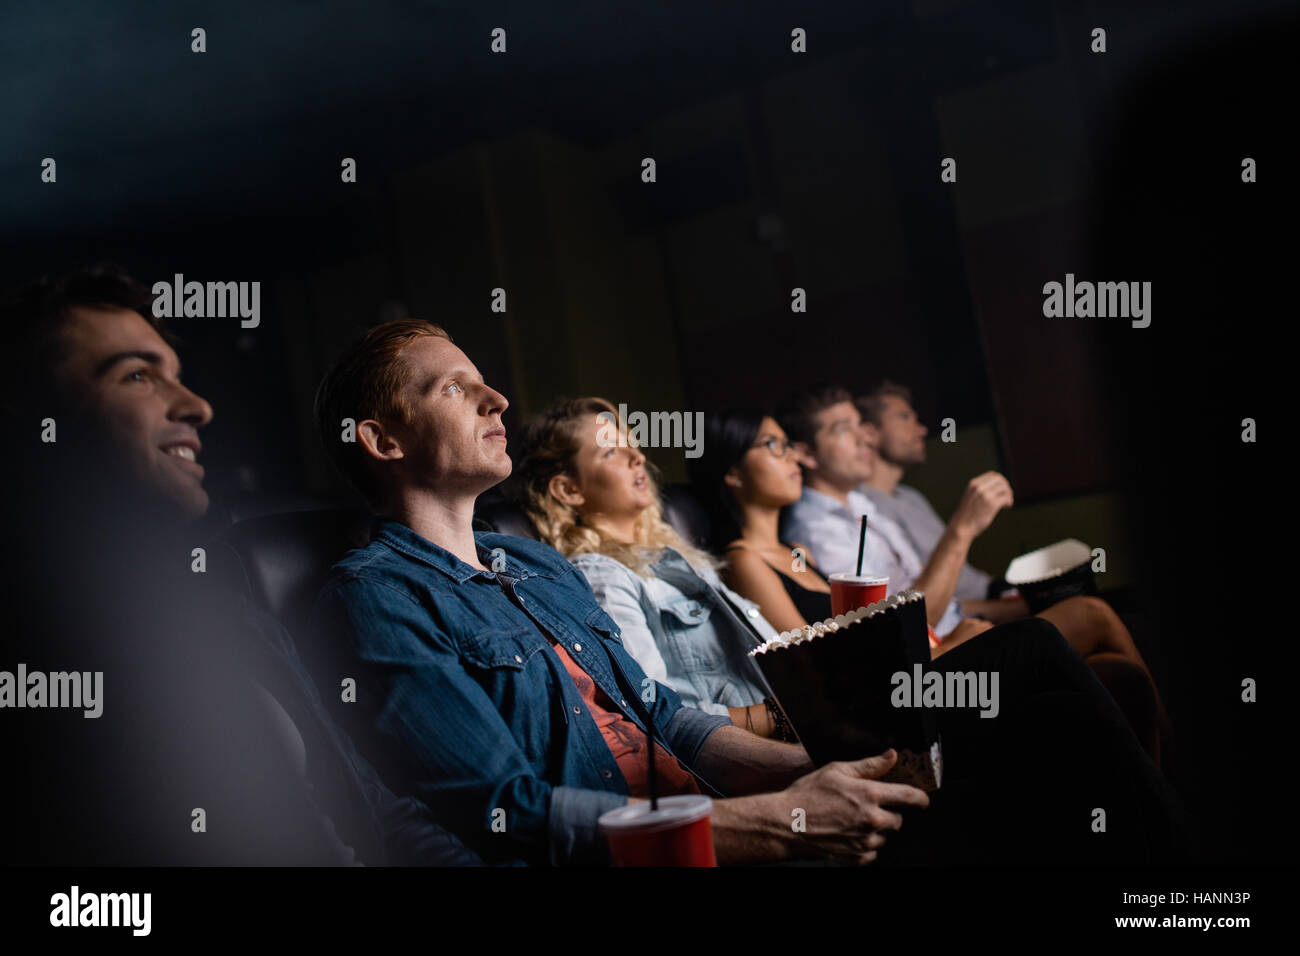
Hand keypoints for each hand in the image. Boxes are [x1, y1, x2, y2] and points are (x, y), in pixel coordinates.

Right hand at [777, 749, 929, 863]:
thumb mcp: (837, 770)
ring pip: (885, 836)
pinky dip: (865, 844)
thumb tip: (892, 756)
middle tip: (867, 806)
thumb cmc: (808, 793)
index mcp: (870, 795)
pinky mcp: (857, 857)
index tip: (923, 799)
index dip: (921, 798)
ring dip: (876, 829)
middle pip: (899, 819)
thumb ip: (870, 765)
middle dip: (888, 812)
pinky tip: (848, 833)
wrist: (786, 823)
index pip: (910, 797)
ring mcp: (865, 841)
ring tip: (852, 819)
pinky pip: (873, 851)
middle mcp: (873, 820)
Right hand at [950, 471, 1013, 539]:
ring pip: (1005, 488)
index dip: (1001, 481)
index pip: (993, 475)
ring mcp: (985, 495)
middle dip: (1006, 487)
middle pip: (1001, 480)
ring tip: (1007, 504)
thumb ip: (981, 490)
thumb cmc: (967, 515)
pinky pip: (1006, 498)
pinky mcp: (992, 504)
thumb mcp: (971, 497)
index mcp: (973, 483)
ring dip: (1009, 495)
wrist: (961, 527)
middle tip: (1007, 497)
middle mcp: (979, 487)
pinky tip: (1006, 507)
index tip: (1002, 490)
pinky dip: (1009, 502)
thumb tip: (1000, 487)